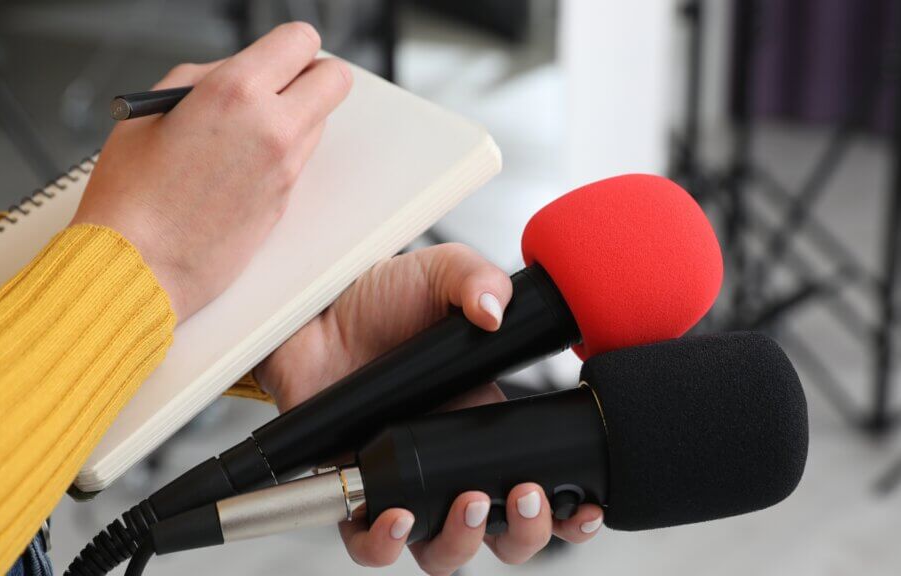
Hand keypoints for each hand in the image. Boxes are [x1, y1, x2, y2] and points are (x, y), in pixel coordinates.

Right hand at [72, 22, 351, 319]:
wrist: (138, 266)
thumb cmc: (131, 195)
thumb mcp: (155, 108)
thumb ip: (208, 78)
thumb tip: (241, 70)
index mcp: (237, 91)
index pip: (302, 41)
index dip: (291, 46)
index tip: (280, 54)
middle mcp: (273, 127)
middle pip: (335, 80)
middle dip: (312, 76)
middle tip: (281, 85)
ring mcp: (286, 168)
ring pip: (319, 122)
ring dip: (295, 117)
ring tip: (244, 133)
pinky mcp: (287, 202)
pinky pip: (299, 161)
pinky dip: (282, 155)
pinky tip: (240, 167)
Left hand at [254, 243, 602, 573]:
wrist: (315, 311)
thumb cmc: (379, 299)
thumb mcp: (439, 273)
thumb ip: (476, 278)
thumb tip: (497, 311)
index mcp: (483, 423)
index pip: (539, 482)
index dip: (567, 509)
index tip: (585, 505)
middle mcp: (446, 462)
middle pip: (500, 534)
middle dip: (525, 533)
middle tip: (524, 497)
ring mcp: (403, 482)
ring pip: (444, 552)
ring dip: (462, 543)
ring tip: (467, 504)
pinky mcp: (356, 490)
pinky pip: (369, 544)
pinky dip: (385, 545)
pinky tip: (397, 516)